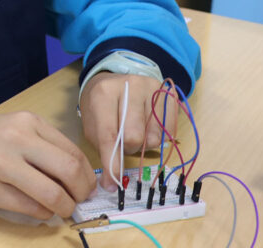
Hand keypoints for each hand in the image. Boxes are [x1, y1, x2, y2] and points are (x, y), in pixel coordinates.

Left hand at [78, 73, 177, 190]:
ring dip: (145, 143)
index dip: (111, 164)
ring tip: (136, 130)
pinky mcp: (169, 93)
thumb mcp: (93, 124)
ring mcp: (153, 87)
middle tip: (124, 143)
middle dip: (129, 149)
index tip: (112, 184)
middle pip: (135, 137)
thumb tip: (113, 183)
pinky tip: (149, 125)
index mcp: (105, 92)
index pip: (109, 135)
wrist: (114, 79)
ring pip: (155, 137)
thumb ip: (104, 148)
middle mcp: (131, 86)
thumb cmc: (101, 107)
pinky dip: (159, 136)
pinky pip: (169, 130)